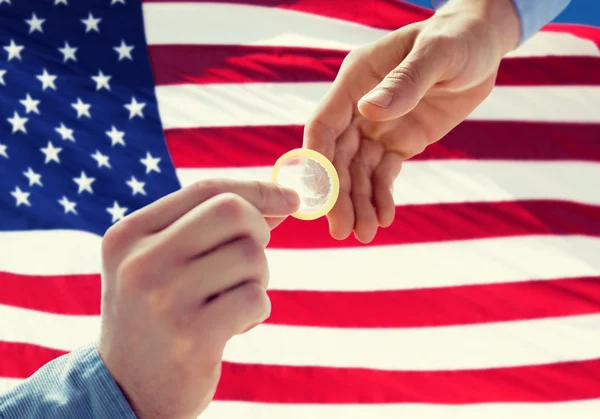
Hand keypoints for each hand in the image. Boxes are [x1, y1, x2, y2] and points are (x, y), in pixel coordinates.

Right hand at [96, 179, 299, 418]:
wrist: (126, 390)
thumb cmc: (157, 315)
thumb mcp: (162, 262)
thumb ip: (209, 227)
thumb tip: (281, 202)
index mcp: (130, 234)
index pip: (207, 189)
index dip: (257, 190)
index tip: (291, 199)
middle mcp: (141, 261)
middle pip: (233, 212)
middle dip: (259, 232)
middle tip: (250, 261)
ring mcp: (164, 299)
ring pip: (251, 256)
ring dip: (258, 279)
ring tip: (233, 301)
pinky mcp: (191, 337)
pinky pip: (255, 298)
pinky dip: (257, 310)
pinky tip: (234, 326)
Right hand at [303, 0, 519, 242]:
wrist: (481, 46)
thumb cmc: (456, 39)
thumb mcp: (436, 54)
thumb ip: (404, 82)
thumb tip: (369, 112)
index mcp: (355, 81)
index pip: (324, 125)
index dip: (316, 160)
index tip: (317, 195)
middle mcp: (359, 108)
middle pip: (338, 157)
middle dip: (338, 194)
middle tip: (341, 230)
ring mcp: (378, 127)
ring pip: (359, 171)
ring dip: (359, 203)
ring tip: (364, 234)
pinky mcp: (400, 142)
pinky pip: (385, 174)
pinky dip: (381, 196)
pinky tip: (383, 218)